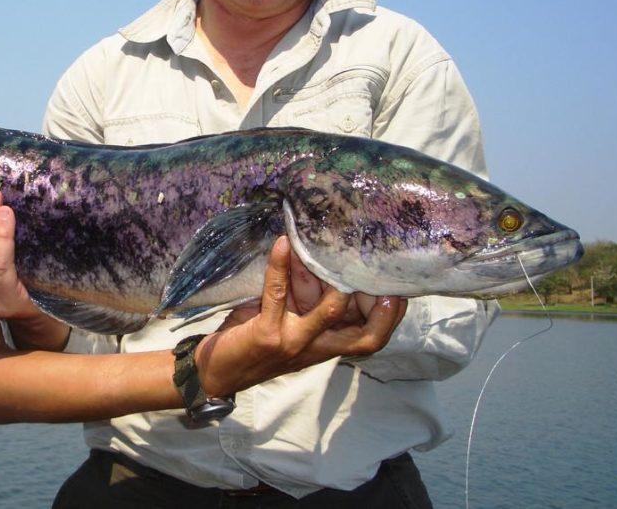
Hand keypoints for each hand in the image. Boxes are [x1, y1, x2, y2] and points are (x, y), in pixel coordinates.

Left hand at [196, 236, 406, 395]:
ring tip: (335, 246)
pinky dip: (280, 265)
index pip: (371, 337)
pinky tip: (282, 244)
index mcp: (327, 345)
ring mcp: (296, 342)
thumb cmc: (254, 340)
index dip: (391, 315)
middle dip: (383, 305)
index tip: (399, 285)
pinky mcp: (269, 333)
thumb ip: (308, 298)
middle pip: (366, 337)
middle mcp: (317, 347)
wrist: (216, 372)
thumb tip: (319, 254)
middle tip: (383, 267)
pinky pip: (278, 293)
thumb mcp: (290, 321)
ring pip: (332, 311)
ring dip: (333, 275)